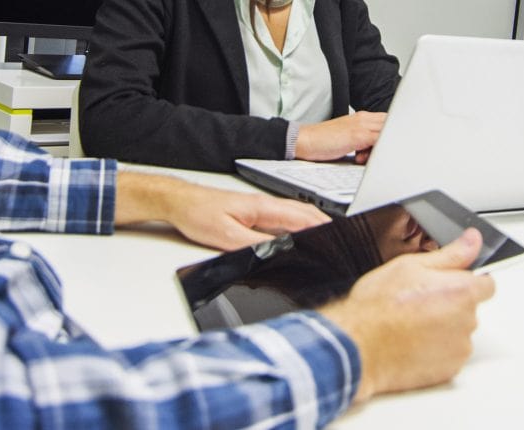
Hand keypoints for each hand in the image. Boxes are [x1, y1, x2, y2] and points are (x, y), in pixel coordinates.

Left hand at [115, 172, 329, 249]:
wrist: (179, 202)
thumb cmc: (198, 213)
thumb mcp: (226, 236)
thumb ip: (254, 244)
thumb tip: (279, 251)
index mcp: (263, 207)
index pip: (303, 217)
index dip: (324, 227)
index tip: (339, 238)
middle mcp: (266, 204)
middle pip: (305, 214)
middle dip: (326, 226)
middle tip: (344, 240)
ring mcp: (261, 208)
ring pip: (296, 216)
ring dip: (314, 225)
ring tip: (329, 240)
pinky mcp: (254, 213)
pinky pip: (284, 219)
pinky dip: (300, 227)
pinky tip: (301, 236)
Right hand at [296, 111, 386, 160]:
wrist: (305, 140)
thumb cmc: (323, 141)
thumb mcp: (348, 138)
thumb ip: (364, 141)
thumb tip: (376, 152)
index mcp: (362, 117)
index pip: (388, 121)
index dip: (394, 134)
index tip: (392, 147)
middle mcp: (364, 119)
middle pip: (392, 125)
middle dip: (392, 140)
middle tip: (379, 155)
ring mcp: (362, 126)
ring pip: (388, 132)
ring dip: (384, 148)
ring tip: (364, 159)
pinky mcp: (358, 136)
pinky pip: (380, 140)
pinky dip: (381, 150)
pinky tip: (366, 159)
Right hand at [318, 228, 495, 402]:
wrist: (359, 346)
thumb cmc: (379, 307)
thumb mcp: (410, 266)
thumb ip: (450, 254)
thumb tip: (472, 240)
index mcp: (463, 291)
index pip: (487, 284)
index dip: (468, 281)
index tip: (449, 284)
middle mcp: (468, 321)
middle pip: (469, 308)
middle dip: (450, 304)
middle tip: (418, 303)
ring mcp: (459, 348)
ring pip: (458, 332)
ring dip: (442, 328)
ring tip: (411, 325)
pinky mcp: (448, 370)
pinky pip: (448, 356)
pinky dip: (435, 350)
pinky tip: (412, 343)